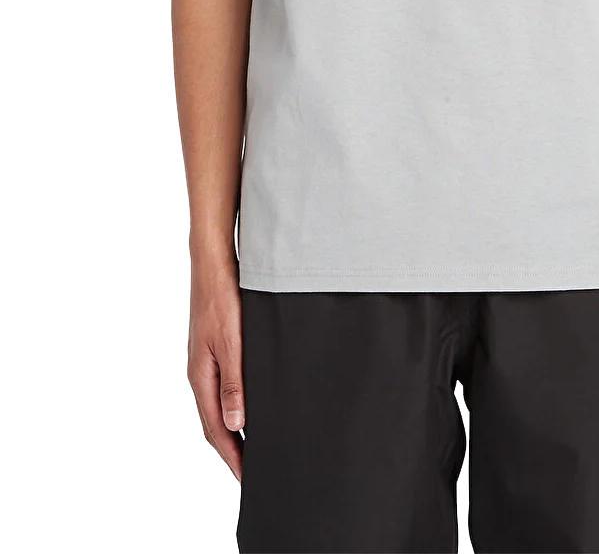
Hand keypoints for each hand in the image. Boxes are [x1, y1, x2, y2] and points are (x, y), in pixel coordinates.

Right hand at [187, 258, 243, 479]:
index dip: (232, 457)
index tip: (248, 479)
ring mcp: (204, 361)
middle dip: (232, 451)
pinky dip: (234, 406)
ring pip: (218, 406)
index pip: (216, 430)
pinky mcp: (213, 349)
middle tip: (253, 471)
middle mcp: (199, 373)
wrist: (213, 263)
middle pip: (214, 423)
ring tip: (254, 447)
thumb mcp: (232, 342)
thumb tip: (236, 425)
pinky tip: (249, 406)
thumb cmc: (222, 298)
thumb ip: (234, 383)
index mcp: (200, 377)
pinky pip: (222, 388)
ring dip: (233, 430)